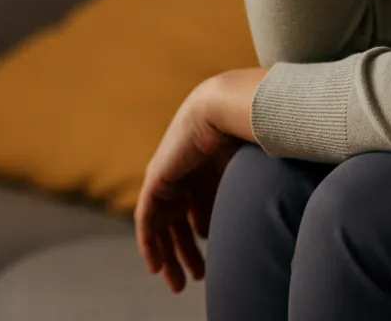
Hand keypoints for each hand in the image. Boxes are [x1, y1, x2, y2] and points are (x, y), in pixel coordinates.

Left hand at [134, 69, 267, 293]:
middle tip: (192, 279)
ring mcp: (168, 175)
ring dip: (168, 253)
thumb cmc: (244, 132)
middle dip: (184, 251)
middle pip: (178, 219)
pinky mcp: (155, 179)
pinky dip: (149, 242)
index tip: (209, 266)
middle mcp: (184, 173)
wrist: (222, 108)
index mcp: (206, 168)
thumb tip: (211, 230)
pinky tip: (156, 265)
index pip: (196, 209)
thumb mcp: (240, 173)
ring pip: (162, 223)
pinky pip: (146, 218)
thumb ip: (230, 197)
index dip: (201, 238)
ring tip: (177, 282)